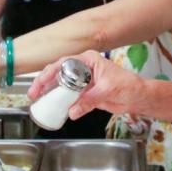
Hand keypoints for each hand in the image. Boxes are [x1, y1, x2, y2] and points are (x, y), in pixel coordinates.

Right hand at [27, 50, 145, 120]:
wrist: (137, 97)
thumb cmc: (129, 85)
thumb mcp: (108, 90)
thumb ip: (89, 100)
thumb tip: (73, 110)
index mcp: (89, 60)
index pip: (64, 63)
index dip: (50, 72)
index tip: (42, 81)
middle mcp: (84, 68)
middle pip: (58, 72)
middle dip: (44, 81)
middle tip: (34, 92)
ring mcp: (83, 81)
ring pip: (61, 84)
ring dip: (49, 91)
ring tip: (37, 98)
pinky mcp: (84, 93)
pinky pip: (68, 96)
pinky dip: (59, 101)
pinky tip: (51, 105)